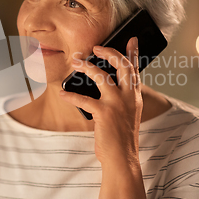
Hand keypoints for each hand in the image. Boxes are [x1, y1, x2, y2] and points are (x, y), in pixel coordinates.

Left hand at [59, 37, 142, 167]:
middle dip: (109, 52)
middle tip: (96, 47)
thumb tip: (101, 83)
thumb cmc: (120, 137)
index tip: (132, 39)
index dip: (134, 52)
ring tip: (75, 62)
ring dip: (86, 67)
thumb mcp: (126, 114)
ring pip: (102, 76)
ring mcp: (117, 104)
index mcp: (135, 97)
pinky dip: (71, 95)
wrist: (122, 159)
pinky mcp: (104, 113)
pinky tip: (62, 93)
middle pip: (122, 65)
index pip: (136, 69)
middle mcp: (129, 97)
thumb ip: (119, 98)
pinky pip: (84, 99)